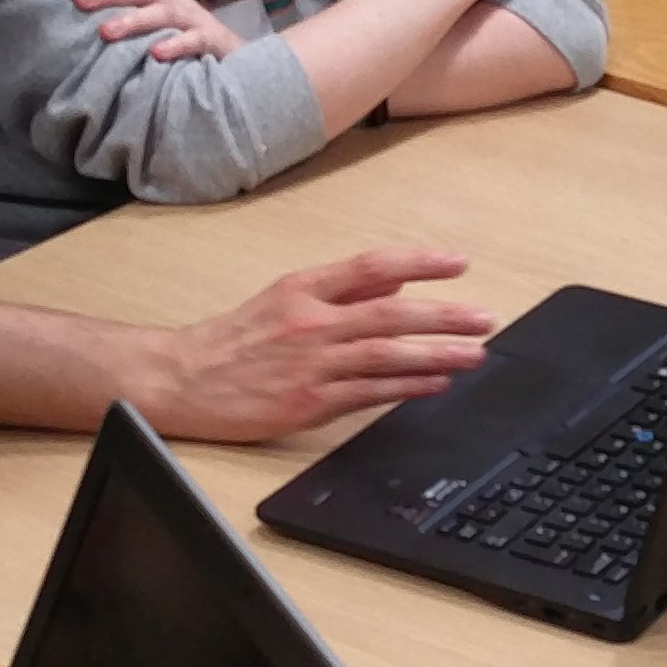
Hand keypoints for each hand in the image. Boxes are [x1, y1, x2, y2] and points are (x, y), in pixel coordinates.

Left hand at [70, 0, 243, 60]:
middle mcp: (178, 4)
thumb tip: (92, 27)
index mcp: (163, 0)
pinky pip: (193, 42)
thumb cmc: (191, 50)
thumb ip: (136, 27)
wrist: (244, 66)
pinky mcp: (212, 42)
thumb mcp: (162, 33)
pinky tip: (155, 53)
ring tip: (105, 31)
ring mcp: (196, 21)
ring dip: (134, 21)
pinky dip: (174, 45)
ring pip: (164, 14)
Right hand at [145, 248, 491, 441]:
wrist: (182, 381)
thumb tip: (397, 283)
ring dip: (436, 354)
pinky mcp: (308, 403)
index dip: (419, 263)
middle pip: (389, 313)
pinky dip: (406, 387)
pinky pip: (369, 393)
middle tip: (484, 317)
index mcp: (303, 288)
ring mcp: (310, 364)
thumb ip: (341, 290)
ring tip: (474, 353)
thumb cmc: (233, 341)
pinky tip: (436, 384)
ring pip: (385, 354)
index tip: (458, 263)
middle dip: (443, 315)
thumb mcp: (284, 298)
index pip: (372, 267)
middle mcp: (310, 322)